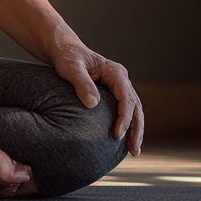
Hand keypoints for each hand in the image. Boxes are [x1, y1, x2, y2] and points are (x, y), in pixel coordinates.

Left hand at [49, 38, 143, 155]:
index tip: (117, 133)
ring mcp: (118, 87)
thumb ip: (82, 83)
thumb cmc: (68, 57)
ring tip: (134, 150)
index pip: (126, 97)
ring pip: (133, 110)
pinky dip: (127, 125)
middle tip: (133, 149)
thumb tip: (93, 103)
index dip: (124, 116)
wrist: (64, 50)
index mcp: (115, 72)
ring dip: (135, 130)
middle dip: (136, 128)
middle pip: (135, 106)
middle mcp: (120, 80)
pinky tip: (125, 140)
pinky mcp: (112, 95)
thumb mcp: (72, 68)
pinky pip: (124, 111)